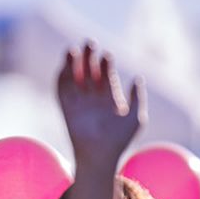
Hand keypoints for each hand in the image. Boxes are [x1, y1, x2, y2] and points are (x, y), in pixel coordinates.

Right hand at [57, 42, 143, 170]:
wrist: (100, 156)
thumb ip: (137, 98)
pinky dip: (61, 77)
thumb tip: (137, 78)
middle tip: (89, 42)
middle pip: (89, 72)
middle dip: (89, 57)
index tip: (106, 55)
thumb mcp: (135, 117)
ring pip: (74, 78)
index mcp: (109, 99)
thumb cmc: (120, 140)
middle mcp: (93, 98)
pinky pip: (61, 90)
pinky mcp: (66, 109)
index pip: (106, 75)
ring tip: (73, 50)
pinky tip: (64, 66)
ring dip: (72, 64)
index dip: (105, 64)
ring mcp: (79, 103)